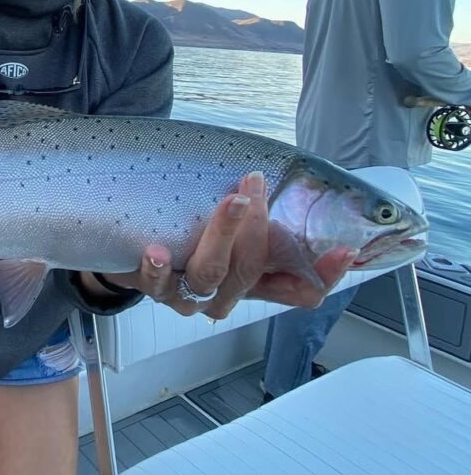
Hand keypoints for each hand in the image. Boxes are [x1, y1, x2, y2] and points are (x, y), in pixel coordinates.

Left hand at [94, 172, 354, 319]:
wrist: (128, 245)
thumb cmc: (187, 229)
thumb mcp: (230, 225)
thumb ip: (258, 216)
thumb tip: (282, 179)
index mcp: (250, 281)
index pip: (298, 290)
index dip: (324, 276)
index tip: (345, 251)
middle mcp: (222, 293)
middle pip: (250, 271)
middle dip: (260, 227)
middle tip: (256, 186)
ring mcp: (187, 295)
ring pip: (210, 276)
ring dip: (222, 236)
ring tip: (231, 203)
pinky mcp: (152, 288)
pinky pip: (157, 285)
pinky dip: (159, 268)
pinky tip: (158, 251)